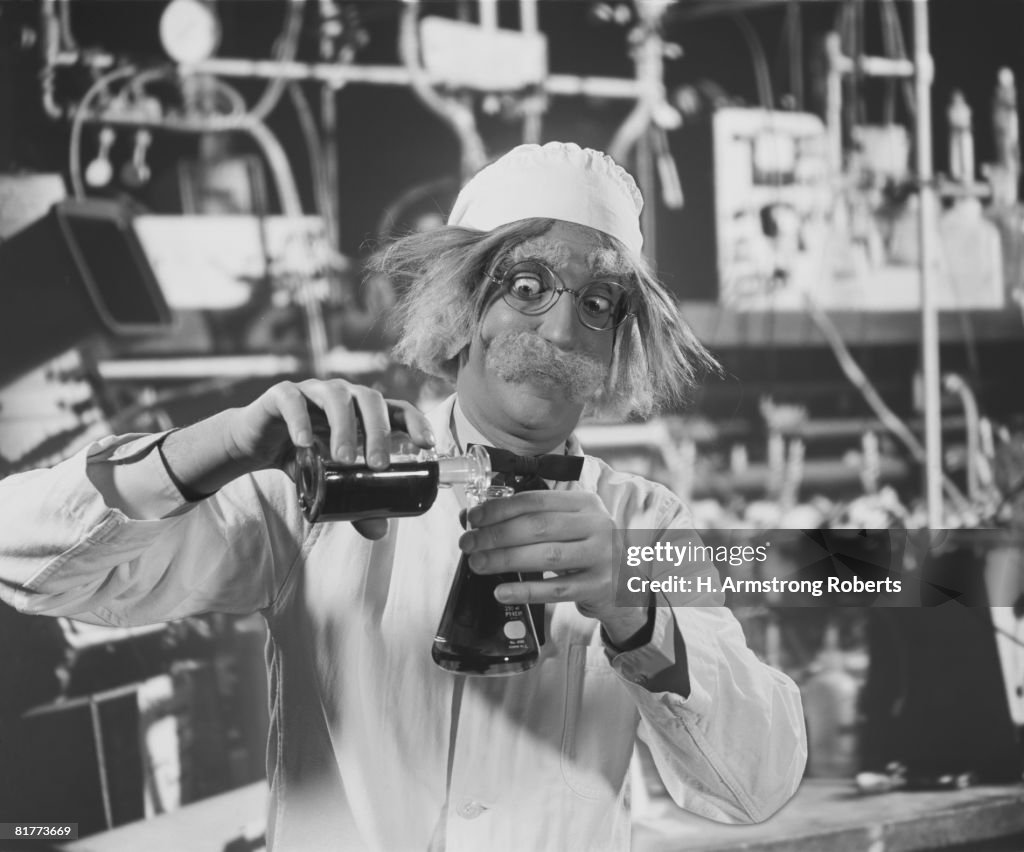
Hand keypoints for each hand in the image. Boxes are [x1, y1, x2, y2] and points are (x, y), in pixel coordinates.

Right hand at [224, 379, 434, 538]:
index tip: (426, 444)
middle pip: (370, 399)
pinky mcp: (282, 395)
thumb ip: (354, 502)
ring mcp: (313, 391)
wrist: (256, 445)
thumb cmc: (303, 457)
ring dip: (344, 428)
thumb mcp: (330, 482)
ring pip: (337, 397)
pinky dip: (300, 420)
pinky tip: (305, 442)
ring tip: (345, 460)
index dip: (415, 421)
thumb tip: (380, 531)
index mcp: (362, 412)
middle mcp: (343, 394)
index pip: (397, 408)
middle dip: (378, 432)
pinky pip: (293, 400)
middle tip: (379, 465)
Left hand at [458, 490, 647, 641]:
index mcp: (585, 503)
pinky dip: (525, 590)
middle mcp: (598, 525)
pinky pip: (556, 589)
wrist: (624, 583)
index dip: (500, 508)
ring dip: (505, 559)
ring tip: (478, 563)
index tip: (473, 518)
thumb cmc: (584, 549)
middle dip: (496, 535)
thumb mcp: (562, 527)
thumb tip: (470, 517)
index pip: (536, 500)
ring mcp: (601, 556)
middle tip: (468, 544)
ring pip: (546, 556)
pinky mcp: (598, 586)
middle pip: (538, 527)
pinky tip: (501, 590)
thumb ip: (522, 519)